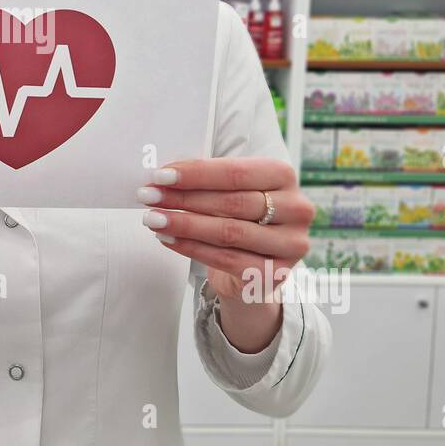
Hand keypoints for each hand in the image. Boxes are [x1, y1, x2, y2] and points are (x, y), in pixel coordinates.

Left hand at [137, 157, 313, 303]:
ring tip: (153, 219)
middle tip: (148, 196)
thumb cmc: (237, 217)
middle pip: (231, 202)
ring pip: (228, 232)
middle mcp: (296, 208)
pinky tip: (167, 239)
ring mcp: (291, 243)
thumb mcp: (229, 191)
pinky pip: (227, 259)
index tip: (159, 175)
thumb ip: (206, 180)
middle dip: (183, 199)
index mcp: (284, 175)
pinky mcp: (276, 273)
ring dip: (184, 224)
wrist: (254, 265)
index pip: (235, 172)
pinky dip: (192, 248)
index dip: (195, 174)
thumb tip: (162, 175)